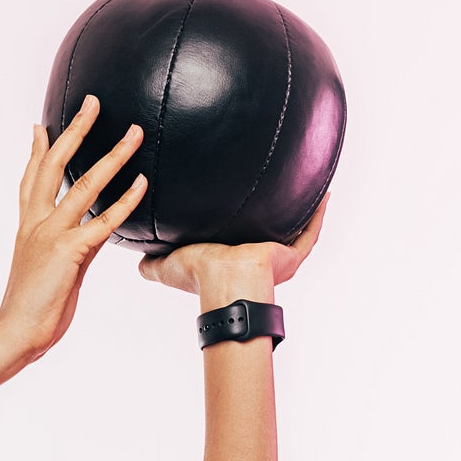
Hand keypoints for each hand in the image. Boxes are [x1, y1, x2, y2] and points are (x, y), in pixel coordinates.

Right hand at [0, 98, 146, 358]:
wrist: (13, 336)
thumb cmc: (28, 314)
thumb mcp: (46, 273)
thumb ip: (66, 250)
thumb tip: (87, 241)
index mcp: (27, 229)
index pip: (30, 181)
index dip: (36, 152)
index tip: (40, 126)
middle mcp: (36, 225)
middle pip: (54, 166)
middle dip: (74, 131)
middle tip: (92, 103)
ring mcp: (52, 236)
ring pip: (84, 185)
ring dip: (113, 156)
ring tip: (134, 133)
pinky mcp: (69, 252)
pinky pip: (103, 221)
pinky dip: (125, 201)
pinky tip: (141, 183)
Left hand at [138, 191, 329, 306]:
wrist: (224, 279)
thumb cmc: (199, 275)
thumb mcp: (167, 265)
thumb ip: (152, 263)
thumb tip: (136, 261)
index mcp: (233, 260)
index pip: (238, 240)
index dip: (238, 224)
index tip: (239, 202)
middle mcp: (258, 257)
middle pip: (269, 231)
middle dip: (274, 212)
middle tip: (276, 185)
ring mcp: (278, 257)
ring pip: (295, 229)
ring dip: (301, 208)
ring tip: (306, 181)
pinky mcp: (292, 254)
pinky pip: (311, 230)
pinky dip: (318, 212)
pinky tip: (324, 191)